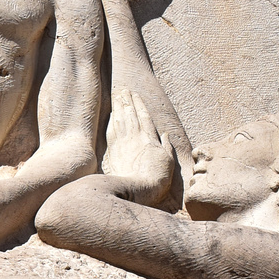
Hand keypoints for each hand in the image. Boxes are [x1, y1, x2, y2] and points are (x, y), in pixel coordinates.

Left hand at [102, 89, 174, 203]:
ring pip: (120, 119)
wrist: (138, 188)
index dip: (139, 103)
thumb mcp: (168, 160)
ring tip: (116, 96)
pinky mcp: (113, 151)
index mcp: (149, 137)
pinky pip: (112, 131)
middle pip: (130, 113)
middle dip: (126, 100)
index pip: (143, 115)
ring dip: (118, 107)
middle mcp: (135, 136)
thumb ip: (166, 146)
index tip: (135, 94)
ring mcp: (123, 142)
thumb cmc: (157, 176)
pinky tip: (111, 115)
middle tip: (123, 90)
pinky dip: (111, 121)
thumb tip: (166, 135)